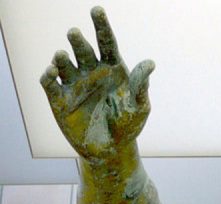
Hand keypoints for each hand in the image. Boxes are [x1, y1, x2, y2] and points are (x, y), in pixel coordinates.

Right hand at [40, 6, 153, 161]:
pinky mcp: (59, 99)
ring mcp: (74, 84)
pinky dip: (48, 76)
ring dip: (61, 58)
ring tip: (62, 56)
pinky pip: (49, 83)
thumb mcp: (140, 107)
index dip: (101, 25)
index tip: (97, 10)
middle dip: (78, 40)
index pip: (106, 42)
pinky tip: (52, 72)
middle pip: (83, 49)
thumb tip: (149, 63)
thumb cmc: (129, 125)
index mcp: (112, 69)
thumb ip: (141, 86)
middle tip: (75, 34)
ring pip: (64, 63)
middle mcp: (91, 72)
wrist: (111, 150)